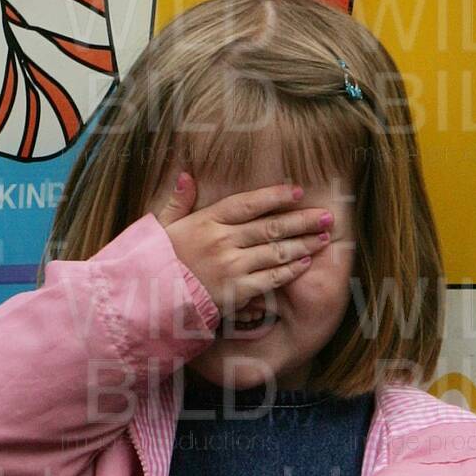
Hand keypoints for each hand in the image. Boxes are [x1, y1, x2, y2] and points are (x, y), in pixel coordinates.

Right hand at [150, 170, 331, 321]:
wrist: (149, 300)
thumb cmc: (156, 262)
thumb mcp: (162, 226)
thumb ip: (178, 201)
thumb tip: (186, 175)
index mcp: (206, 221)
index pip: (247, 204)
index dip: (274, 196)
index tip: (296, 192)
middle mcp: (222, 241)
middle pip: (271, 227)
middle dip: (302, 220)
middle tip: (327, 216)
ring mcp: (231, 266)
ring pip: (276, 251)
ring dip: (304, 244)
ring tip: (324, 237)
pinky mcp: (236, 291)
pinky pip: (271, 278)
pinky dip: (290, 270)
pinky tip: (305, 263)